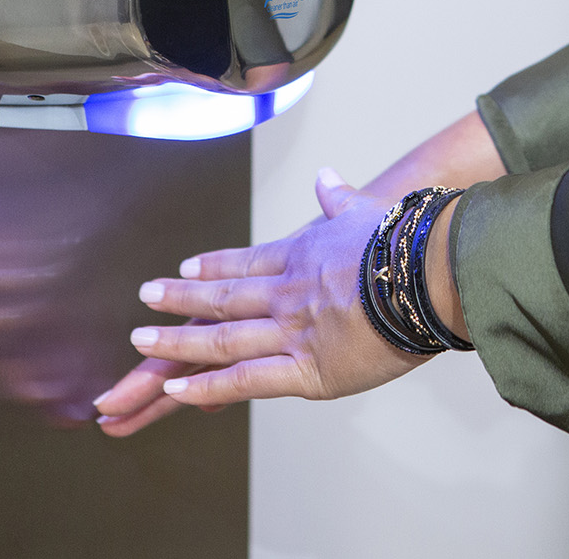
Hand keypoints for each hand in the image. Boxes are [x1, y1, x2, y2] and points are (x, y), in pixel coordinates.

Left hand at [93, 169, 452, 435]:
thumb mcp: (364, 211)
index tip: (184, 268)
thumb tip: (327, 177)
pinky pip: (245, 380)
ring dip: (176, 341)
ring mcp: (291, 332)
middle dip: (179, 299)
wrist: (427, 272)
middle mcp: (286, 294)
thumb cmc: (404, 242)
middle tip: (146, 297)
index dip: (212, 267)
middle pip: (220, 299)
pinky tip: (176, 391)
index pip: (246, 263)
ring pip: (220, 339)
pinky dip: (207, 386)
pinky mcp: (307, 371)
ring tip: (141, 340)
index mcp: (301, 257)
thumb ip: (339, 199)